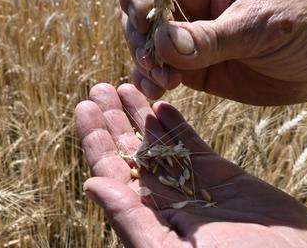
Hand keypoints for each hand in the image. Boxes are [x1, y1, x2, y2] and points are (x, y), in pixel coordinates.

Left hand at [76, 83, 306, 246]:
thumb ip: (131, 221)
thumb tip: (90, 184)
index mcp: (148, 220)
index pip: (112, 174)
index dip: (96, 142)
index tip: (83, 108)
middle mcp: (166, 202)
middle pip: (131, 154)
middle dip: (113, 121)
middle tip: (96, 88)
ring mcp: (194, 187)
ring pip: (159, 144)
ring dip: (139, 116)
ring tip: (123, 85)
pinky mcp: (222, 177)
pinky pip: (192, 145)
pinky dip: (177, 124)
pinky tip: (162, 103)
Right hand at [119, 0, 306, 104]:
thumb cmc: (303, 27)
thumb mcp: (260, 27)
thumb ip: (212, 37)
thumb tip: (163, 44)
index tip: (144, 17)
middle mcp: (191, 4)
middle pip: (138, 8)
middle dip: (139, 34)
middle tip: (156, 61)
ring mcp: (189, 38)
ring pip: (145, 43)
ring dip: (143, 62)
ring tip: (163, 82)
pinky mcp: (193, 69)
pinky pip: (159, 72)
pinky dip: (151, 82)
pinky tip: (158, 92)